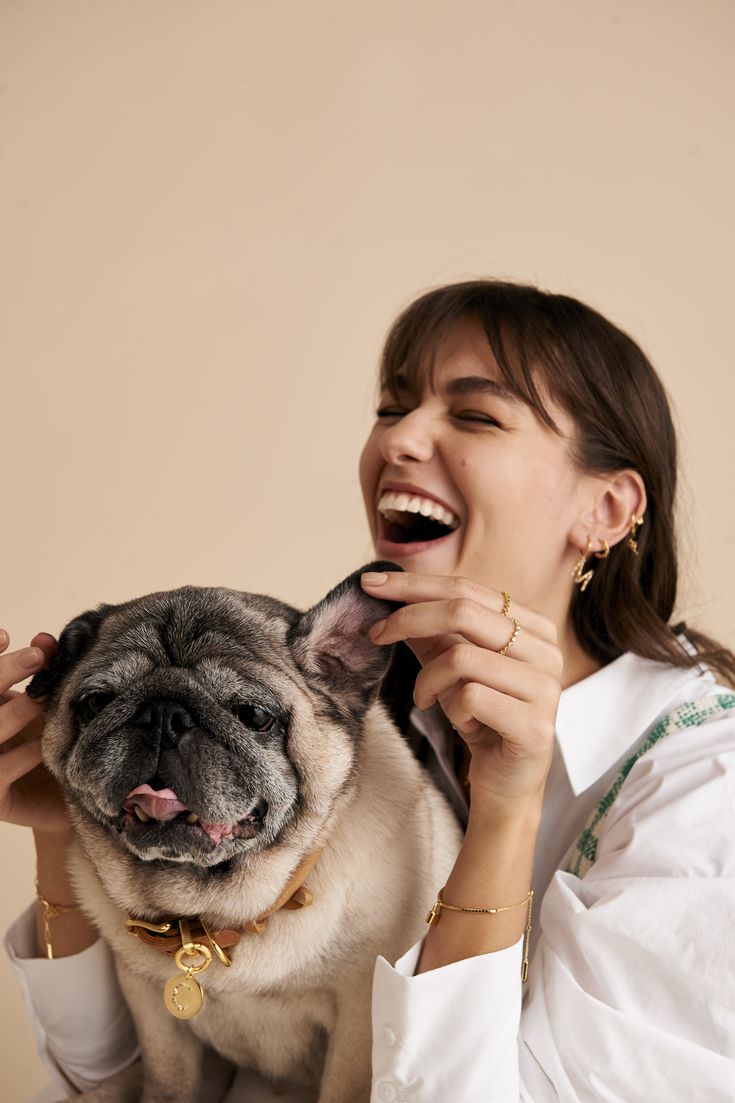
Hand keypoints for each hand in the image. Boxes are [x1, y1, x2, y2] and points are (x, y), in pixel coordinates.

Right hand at [0, 629, 70, 833]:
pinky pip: (1, 771)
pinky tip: (42, 747)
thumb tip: (46, 638)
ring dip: (16, 711)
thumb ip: (42, 671)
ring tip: (44, 699)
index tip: (4, 636)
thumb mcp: (46, 706)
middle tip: (37, 656)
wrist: (64, 799)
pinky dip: (22, 756)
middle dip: (5, 671)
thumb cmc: (52, 744)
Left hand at [360, 571, 562, 809]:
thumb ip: (429, 631)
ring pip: (461, 657)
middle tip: (376, 634)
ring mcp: (545, 687)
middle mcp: (546, 650)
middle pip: (463, 611)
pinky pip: (470, 698)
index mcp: (533, 626)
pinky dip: (451, 710)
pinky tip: (462, 725)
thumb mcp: (449, 667)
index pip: (467, 588)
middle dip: (408, 618)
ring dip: (428, 680)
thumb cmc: (479, 717)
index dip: (415, 584)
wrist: (506, 783)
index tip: (370, 585)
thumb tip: (387, 594)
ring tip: (427, 698)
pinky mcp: (535, 725)